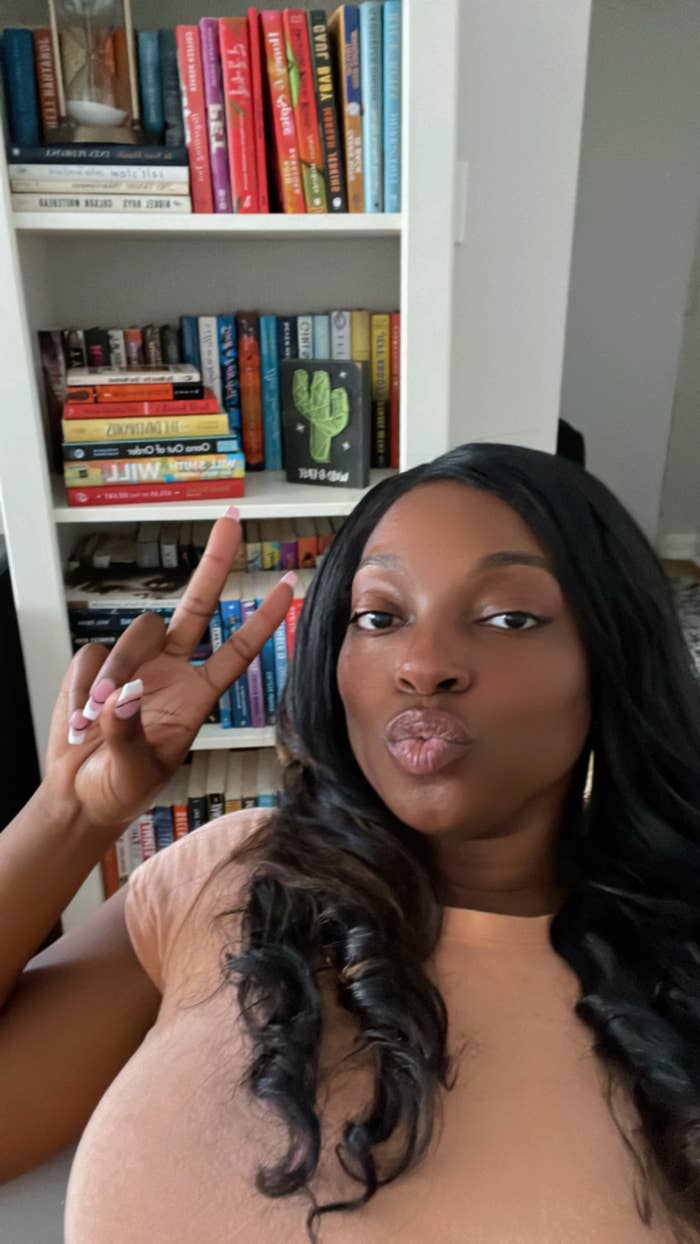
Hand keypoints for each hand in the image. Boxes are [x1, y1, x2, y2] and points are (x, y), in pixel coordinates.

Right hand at [43, 510, 294, 837]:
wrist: (79, 796)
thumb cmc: (120, 788)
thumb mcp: (136, 772)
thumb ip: (129, 734)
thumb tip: (121, 695)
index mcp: (196, 696)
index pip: (237, 651)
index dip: (262, 620)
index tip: (288, 586)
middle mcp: (170, 670)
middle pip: (196, 604)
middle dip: (214, 561)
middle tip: (232, 520)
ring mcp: (133, 664)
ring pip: (136, 631)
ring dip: (115, 672)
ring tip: (92, 718)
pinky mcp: (95, 665)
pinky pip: (92, 656)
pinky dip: (82, 687)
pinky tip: (78, 718)